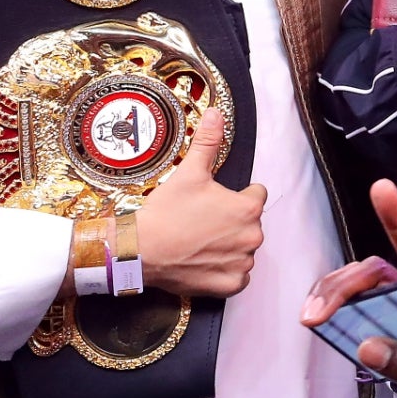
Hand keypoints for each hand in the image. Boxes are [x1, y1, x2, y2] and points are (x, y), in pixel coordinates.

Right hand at [133, 110, 265, 297]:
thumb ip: (208, 142)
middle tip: (201, 221)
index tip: (213, 201)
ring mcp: (243, 262)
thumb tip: (217, 113)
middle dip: (231, 221)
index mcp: (249, 207)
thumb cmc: (166, 212)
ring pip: (243, 249)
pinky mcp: (231, 284)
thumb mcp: (189, 172)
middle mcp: (253, 236)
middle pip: (250, 223)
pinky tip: (203, 261)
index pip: (256, 195)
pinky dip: (223, 271)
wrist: (140, 250)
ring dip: (228, 246)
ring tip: (199, 241)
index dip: (235, 196)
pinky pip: (237, 276)